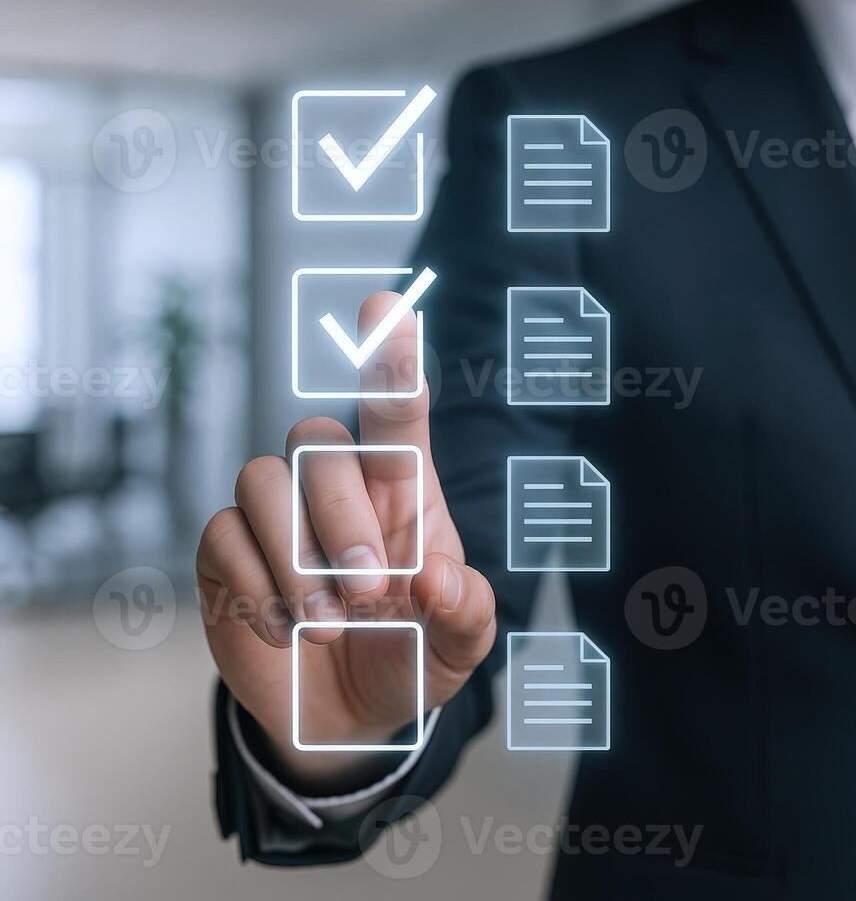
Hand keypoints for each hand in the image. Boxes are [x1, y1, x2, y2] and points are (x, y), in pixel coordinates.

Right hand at [196, 292, 495, 787]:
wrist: (347, 719)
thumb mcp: (459, 647)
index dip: (389, 356)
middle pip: (319, 441)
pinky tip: (288, 631)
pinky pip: (223, 536)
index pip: (395, 409)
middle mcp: (338, 487)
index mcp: (404, 490)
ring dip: (297, 560)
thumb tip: (440, 578)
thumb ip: (466, 613)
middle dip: (343, 516)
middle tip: (373, 593)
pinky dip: (258, 591)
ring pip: (262, 479)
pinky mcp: (227, 552)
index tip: (386, 303)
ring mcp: (277, 515)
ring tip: (329, 627)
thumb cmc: (410, 656)